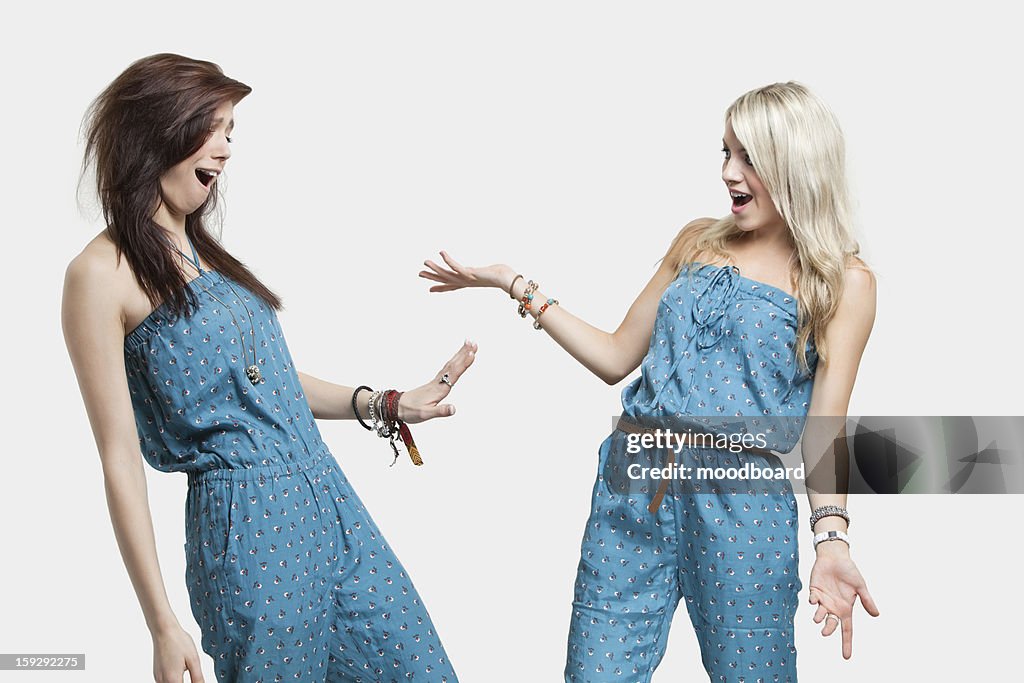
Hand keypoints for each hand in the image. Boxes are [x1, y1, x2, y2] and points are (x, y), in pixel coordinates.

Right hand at [152, 624, 204, 681]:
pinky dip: (173, 680)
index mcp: (173, 679)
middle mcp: (162, 681)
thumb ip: (198, 677)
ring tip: (185, 671)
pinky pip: (165, 682)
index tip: (197, 680)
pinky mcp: (156, 673)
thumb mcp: (194, 660)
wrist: (164, 630)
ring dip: (179, 682)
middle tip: (193, 675)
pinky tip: (179, 671)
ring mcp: (158, 678)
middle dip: (184, 682)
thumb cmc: (178, 641)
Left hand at [397, 340, 477, 423]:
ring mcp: (437, 381)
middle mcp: (439, 382)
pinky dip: (454, 361)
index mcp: (439, 389)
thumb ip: (440, 411)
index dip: (463, 364)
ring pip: (450, 365)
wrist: (397, 406)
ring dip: (460, 354)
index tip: (471, 353)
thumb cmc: (411, 411)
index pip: (453, 374)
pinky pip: (447, 368)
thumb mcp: (425, 414)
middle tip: (474, 343)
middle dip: (464, 354)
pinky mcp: (435, 382)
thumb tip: (454, 409)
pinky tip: (457, 358)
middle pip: (453, 365)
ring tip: (468, 345)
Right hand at [420, 251, 515, 293]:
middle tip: (419, 273)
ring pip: (447, 274)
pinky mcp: (470, 274)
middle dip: (432, 277)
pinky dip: (448, 260)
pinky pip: (456, 267)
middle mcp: (466, 282)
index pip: (451, 286)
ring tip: (425, 262)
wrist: (507, 279)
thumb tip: (490, 271)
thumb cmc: (502, 275)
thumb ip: (487, 273)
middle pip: (445, 280)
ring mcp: (467, 279)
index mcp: (469, 282)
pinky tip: (441, 252)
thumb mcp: (490, 274)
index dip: (440, 288)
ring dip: (435, 268)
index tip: (430, 290)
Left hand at [808, 544, 879, 659]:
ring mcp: (823, 599)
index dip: (846, 643)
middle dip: (828, 629)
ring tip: (818, 618)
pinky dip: (813, 601)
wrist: (835, 557)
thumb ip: (867, 600)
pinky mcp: (814, 590)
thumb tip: (876, 615)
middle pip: (831, 624)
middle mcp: (834, 607)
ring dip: (819, 617)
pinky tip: (814, 599)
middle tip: (825, 632)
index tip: (846, 657)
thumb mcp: (860, 586)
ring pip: (820, 614)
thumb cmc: (849, 571)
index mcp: (846, 608)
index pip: (847, 629)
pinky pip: (812, 599)